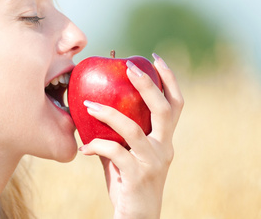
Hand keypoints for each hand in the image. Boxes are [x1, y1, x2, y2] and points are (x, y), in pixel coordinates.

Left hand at [79, 54, 182, 218]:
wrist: (137, 217)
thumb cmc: (128, 182)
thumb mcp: (127, 154)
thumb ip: (118, 135)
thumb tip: (94, 109)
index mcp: (165, 139)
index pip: (175, 104)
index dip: (169, 80)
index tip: (155, 58)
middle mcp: (165, 148)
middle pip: (165, 110)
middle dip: (148, 85)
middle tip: (128, 68)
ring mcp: (153, 162)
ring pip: (134, 129)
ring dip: (109, 114)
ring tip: (88, 105)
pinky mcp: (139, 176)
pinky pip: (115, 153)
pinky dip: (97, 146)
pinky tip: (85, 148)